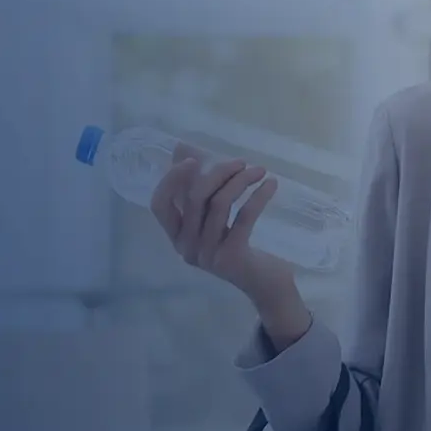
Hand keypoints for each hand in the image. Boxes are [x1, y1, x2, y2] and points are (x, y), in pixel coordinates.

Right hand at [149, 145, 300, 312]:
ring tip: (259, 171)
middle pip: (194, 198)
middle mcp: (186, 247)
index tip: (192, 159)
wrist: (264, 282)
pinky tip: (271, 184)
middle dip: (218, 173)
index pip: (159, 205)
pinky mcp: (232, 257)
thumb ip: (195, 184)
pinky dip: (258, 196)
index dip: (171, 179)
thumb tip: (180, 148)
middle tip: (242, 162)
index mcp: (176, 236)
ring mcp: (208, 255)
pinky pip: (244, 217)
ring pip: (219, 204)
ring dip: (241, 181)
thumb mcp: (213, 214)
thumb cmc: (235, 243)